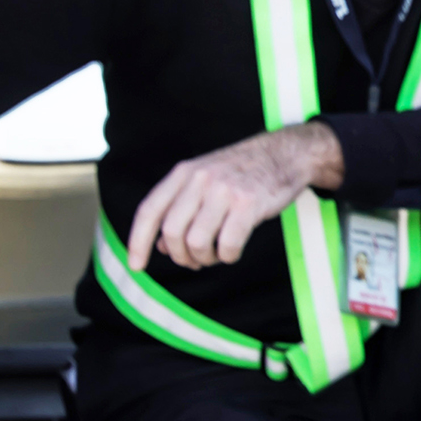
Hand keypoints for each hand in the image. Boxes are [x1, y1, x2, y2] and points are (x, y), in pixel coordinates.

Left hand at [127, 122, 343, 270]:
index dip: (138, 242)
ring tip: (215, 254)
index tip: (137, 267)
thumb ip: (179, 208)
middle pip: (172, 233)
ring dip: (204, 258)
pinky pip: (228, 245)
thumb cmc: (241, 172)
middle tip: (194, 260)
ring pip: (196, 242)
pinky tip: (232, 251)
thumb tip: (159, 245)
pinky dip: (228, 257)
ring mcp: (224, 191)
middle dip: (180, 256)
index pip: (150, 211)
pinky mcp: (248, 204)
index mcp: (183, 173)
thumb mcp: (204, 180)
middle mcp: (200, 179)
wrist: (283, 154)